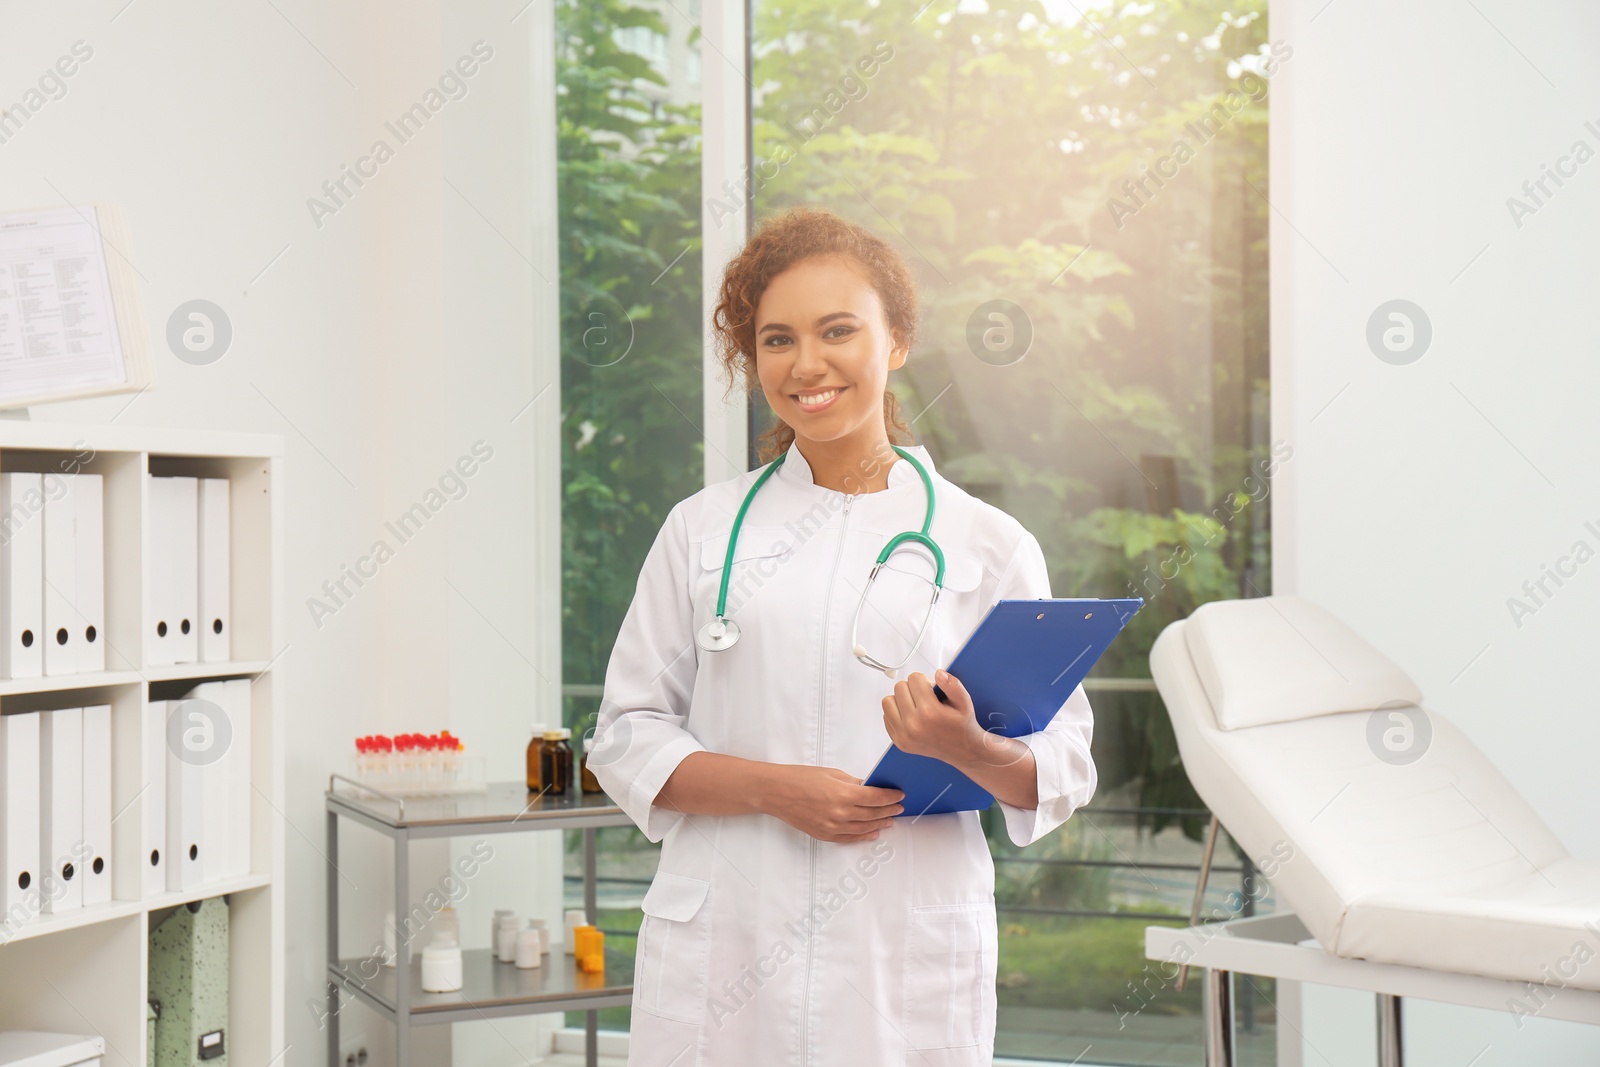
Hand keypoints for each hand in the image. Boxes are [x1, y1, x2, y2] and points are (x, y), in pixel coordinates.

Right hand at [762, 765, 904, 842]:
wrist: (776, 792)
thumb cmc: (800, 778)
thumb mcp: (831, 773)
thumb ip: (853, 782)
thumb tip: (869, 787)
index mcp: (843, 794)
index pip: (876, 798)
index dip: (890, 796)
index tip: (899, 795)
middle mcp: (840, 813)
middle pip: (873, 814)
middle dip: (888, 810)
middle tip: (898, 807)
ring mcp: (833, 827)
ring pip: (864, 828)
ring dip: (880, 824)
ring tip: (890, 820)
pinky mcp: (825, 835)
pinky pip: (850, 838)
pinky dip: (864, 836)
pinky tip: (873, 832)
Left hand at [882, 668, 984, 764]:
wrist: (962, 751)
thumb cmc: (961, 726)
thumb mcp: (964, 702)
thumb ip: (952, 685)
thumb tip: (938, 674)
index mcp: (930, 712)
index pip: (914, 678)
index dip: (924, 681)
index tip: (931, 690)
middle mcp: (914, 725)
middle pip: (899, 687)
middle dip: (912, 688)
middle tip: (924, 698)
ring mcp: (904, 735)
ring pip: (888, 701)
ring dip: (900, 699)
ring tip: (915, 706)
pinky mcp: (898, 741)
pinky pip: (886, 717)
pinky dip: (896, 713)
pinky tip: (911, 717)